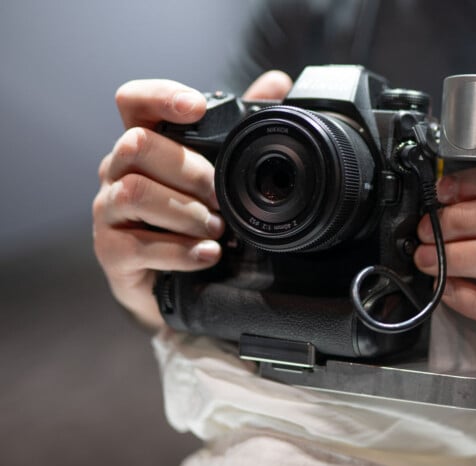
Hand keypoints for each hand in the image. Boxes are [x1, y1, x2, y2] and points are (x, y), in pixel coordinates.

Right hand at [92, 71, 292, 328]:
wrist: (175, 284)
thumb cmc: (194, 219)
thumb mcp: (219, 172)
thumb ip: (240, 128)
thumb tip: (277, 82)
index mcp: (143, 143)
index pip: (133, 102)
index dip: (161, 97)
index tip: (197, 108)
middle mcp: (117, 170)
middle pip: (138, 145)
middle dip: (191, 171)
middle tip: (222, 197)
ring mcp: (108, 211)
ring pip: (135, 192)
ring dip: (186, 211)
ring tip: (218, 229)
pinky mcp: (110, 251)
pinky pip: (138, 245)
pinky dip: (180, 251)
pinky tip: (208, 254)